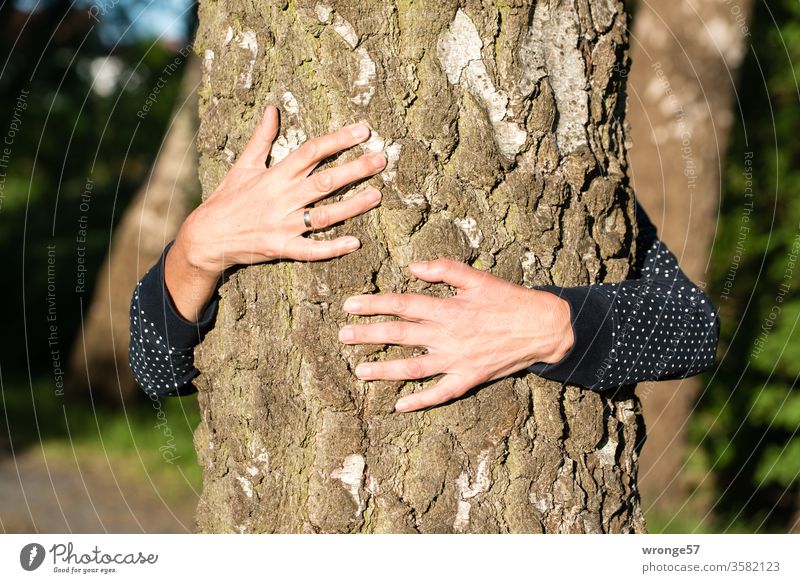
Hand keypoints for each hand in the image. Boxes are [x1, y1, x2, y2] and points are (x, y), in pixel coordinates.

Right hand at [165, 105, 385, 320]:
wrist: (207, 236)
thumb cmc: (227, 198)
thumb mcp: (243, 165)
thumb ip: (261, 138)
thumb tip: (273, 108)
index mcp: (275, 175)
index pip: (311, 151)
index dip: (338, 139)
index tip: (363, 130)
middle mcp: (282, 198)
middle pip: (324, 181)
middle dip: (355, 169)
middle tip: (381, 159)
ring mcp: (283, 225)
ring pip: (324, 215)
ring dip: (353, 206)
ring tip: (377, 196)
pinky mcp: (282, 248)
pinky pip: (311, 250)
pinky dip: (332, 247)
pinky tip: (355, 242)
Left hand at [338, 259, 573, 411]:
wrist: (542, 328)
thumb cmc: (509, 300)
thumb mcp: (479, 278)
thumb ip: (445, 270)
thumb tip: (412, 267)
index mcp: (449, 309)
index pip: (404, 304)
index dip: (375, 304)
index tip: (350, 305)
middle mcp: (448, 336)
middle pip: (401, 335)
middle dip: (369, 335)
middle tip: (343, 335)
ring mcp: (457, 360)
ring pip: (414, 367)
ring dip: (385, 369)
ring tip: (360, 371)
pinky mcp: (469, 378)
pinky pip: (441, 393)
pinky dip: (420, 400)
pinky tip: (399, 406)